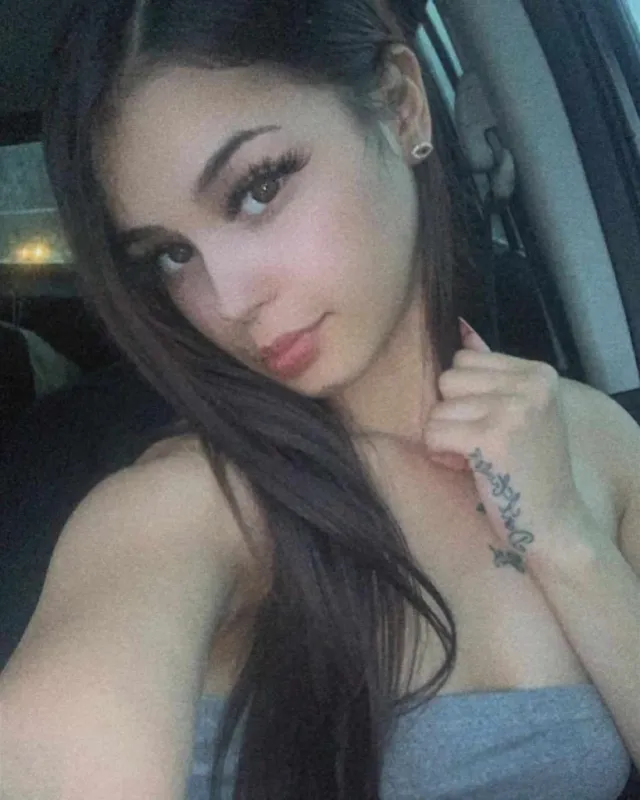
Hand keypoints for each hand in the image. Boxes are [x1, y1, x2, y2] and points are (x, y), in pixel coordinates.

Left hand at [425, 318, 597, 573]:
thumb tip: (458, 324)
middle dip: (454, 414)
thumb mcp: (518, 409)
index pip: (465, 359)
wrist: (552, 524)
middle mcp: (531, 385)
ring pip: (438, 407)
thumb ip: (490, 367)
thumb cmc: (528, 468)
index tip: (491, 425)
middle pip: (449, 378)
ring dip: (447, 436)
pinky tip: (469, 468)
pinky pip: (433, 432)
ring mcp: (513, 410)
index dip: (466, 397)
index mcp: (539, 373)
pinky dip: (441, 454)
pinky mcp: (491, 438)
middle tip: (482, 444)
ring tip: (478, 457)